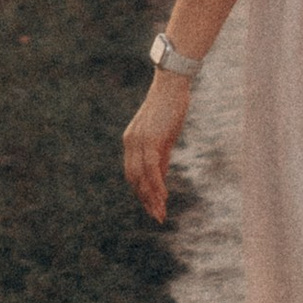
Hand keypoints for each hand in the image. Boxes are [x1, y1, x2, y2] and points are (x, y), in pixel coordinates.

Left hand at [121, 72, 191, 224]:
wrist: (172, 85)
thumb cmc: (170, 108)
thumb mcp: (163, 137)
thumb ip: (161, 157)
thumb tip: (160, 178)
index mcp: (131, 142)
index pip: (133, 174)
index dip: (142, 193)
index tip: (152, 208)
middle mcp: (131, 143)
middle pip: (134, 179)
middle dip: (145, 200)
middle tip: (158, 217)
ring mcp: (139, 141)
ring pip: (142, 177)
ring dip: (152, 197)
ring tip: (161, 213)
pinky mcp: (151, 139)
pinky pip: (152, 168)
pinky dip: (157, 184)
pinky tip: (164, 197)